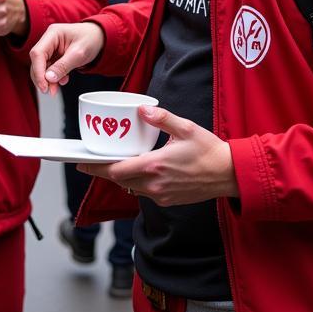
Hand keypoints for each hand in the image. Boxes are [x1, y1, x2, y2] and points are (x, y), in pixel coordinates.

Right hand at [29, 22, 105, 95]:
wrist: (100, 38)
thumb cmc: (91, 39)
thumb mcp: (79, 54)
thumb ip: (63, 66)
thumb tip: (48, 78)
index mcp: (53, 34)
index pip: (37, 53)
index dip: (38, 71)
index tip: (43, 85)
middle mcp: (49, 40)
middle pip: (37, 61)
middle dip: (41, 77)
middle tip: (48, 91)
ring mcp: (51, 48)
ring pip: (42, 67)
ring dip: (47, 80)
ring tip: (54, 90)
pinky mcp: (55, 56)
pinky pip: (49, 68)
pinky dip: (54, 77)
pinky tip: (62, 81)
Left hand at [77, 106, 238, 205]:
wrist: (230, 175)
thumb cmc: (210, 150)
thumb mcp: (186, 128)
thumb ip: (162, 119)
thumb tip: (142, 110)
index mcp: (155, 166)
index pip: (116, 171)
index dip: (96, 168)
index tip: (82, 163)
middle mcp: (155, 184)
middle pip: (119, 181)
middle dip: (103, 171)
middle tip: (89, 162)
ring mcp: (162, 195)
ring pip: (131, 188)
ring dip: (120, 177)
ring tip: (111, 163)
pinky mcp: (168, 200)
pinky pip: (144, 193)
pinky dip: (136, 183)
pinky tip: (137, 170)